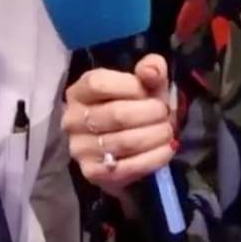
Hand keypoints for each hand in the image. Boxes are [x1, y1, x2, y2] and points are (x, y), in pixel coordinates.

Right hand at [62, 54, 174, 198]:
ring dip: (155, 137)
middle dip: (151, 114)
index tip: (151, 93)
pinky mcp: (91, 172)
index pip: (99, 84)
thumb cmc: (135, 107)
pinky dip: (152, 159)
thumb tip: (152, 70)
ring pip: (124, 142)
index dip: (131, 87)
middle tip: (166, 116)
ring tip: (168, 133)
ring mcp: (79, 148)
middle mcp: (73, 119)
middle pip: (116, 115)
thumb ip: (151, 69)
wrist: (130, 147)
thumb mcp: (145, 83)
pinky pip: (124, 168)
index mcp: (80, 91)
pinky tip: (165, 151)